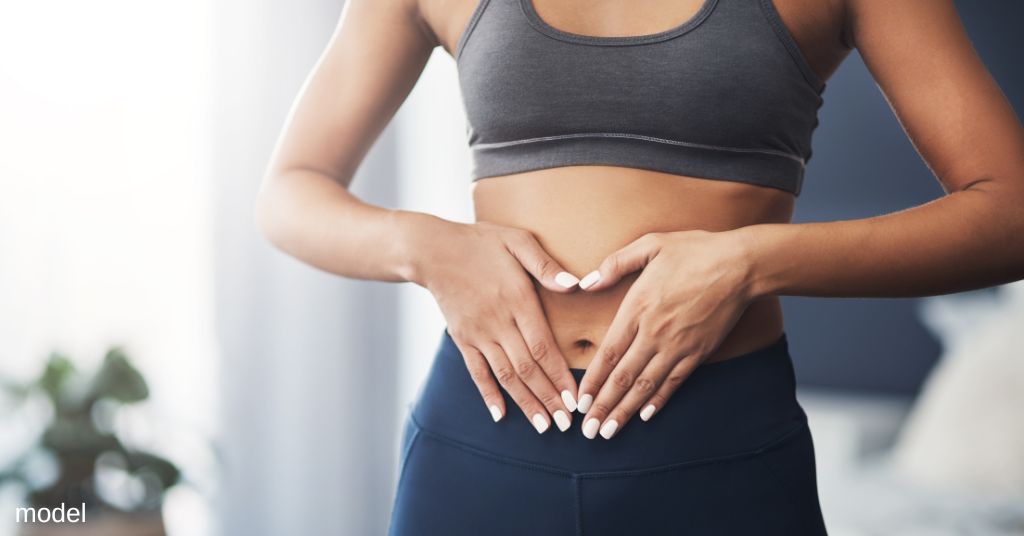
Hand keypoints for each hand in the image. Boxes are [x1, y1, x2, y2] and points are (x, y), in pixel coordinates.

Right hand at [408, 218, 581, 433]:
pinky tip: (500, 415)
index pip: (543, 346)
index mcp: (517, 299)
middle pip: (527, 368)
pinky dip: (488, 394)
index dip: (560, 375)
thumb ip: (546, 265)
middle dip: (549, 398)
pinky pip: (476, 372)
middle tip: (567, 424)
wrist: (432, 250)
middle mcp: (498, 322)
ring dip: (525, 402)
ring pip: (505, 375)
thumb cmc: (481, 242)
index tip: (575, 398)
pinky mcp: (462, 338)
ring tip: (544, 426)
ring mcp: (478, 333)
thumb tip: (575, 284)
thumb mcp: (517, 241)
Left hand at [574, 229, 756, 438]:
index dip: (593, 380)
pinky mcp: (699, 352)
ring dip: (626, 411)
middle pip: (624, 377)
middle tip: (588, 431)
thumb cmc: (694, 250)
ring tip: (609, 432)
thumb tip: (588, 282)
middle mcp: (655, 332)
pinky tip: (644, 415)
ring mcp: (678, 345)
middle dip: (604, 406)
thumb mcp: (650, 245)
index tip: (580, 402)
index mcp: (638, 307)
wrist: (741, 265)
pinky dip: (658, 400)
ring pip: (646, 385)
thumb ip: (616, 264)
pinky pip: (674, 382)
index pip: (610, 352)